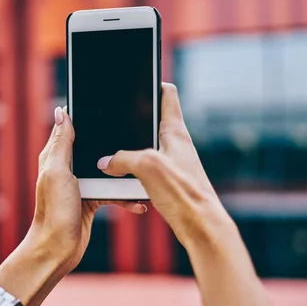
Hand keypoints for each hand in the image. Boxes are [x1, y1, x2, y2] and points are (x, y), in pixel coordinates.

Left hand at [27, 106, 145, 272]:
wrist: (58, 248)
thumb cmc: (54, 211)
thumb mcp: (57, 172)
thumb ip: (62, 143)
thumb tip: (62, 112)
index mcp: (56, 156)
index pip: (71, 128)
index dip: (87, 116)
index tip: (108, 107)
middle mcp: (68, 167)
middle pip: (96, 147)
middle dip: (114, 144)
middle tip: (135, 139)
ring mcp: (81, 183)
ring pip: (109, 170)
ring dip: (125, 173)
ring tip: (143, 174)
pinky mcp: (93, 199)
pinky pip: (114, 191)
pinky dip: (126, 196)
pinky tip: (139, 202)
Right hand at [97, 83, 235, 252]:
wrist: (201, 227)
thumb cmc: (184, 193)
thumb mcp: (147, 166)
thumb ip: (122, 158)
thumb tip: (105, 162)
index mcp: (175, 132)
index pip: (167, 95)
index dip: (152, 83)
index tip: (136, 78)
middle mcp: (175, 144)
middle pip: (150, 122)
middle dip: (130, 122)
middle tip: (110, 122)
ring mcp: (171, 163)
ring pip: (143, 149)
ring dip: (127, 153)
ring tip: (110, 158)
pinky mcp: (167, 182)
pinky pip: (143, 172)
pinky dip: (131, 174)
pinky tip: (121, 183)